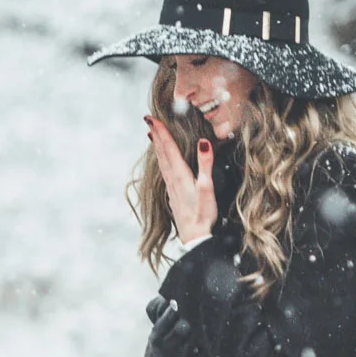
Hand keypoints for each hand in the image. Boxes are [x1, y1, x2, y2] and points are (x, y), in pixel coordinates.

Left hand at [146, 115, 216, 242]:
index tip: (152, 118)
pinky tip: (162, 160)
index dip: (161, 132)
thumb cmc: (203, 214)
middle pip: (162, 153)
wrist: (194, 237)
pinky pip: (164, 171)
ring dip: (157, 147)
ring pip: (161, 162)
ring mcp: (171, 188)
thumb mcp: (207, 188)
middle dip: (156, 135)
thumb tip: (203, 142)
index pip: (169, 148)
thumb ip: (205, 164)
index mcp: (180, 175)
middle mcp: (172, 180)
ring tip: (152, 135)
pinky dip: (161, 160)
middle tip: (148, 119)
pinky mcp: (173, 194)